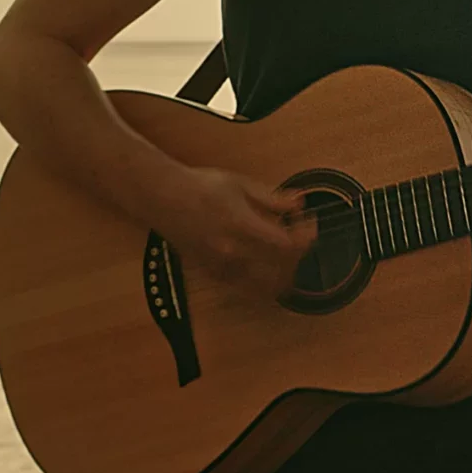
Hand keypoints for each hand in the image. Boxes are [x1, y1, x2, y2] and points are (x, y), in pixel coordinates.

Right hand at [144, 164, 314, 301]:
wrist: (162, 198)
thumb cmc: (200, 186)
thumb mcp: (239, 184)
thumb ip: (271, 198)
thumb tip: (299, 204)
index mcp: (242, 227)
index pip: (287, 245)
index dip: (306, 237)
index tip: (309, 223)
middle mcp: (233, 253)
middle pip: (282, 270)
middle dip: (299, 255)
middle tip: (299, 237)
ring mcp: (222, 267)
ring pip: (266, 287)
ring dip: (283, 275)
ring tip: (286, 257)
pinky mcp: (213, 274)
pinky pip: (247, 288)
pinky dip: (263, 281)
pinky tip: (265, 264)